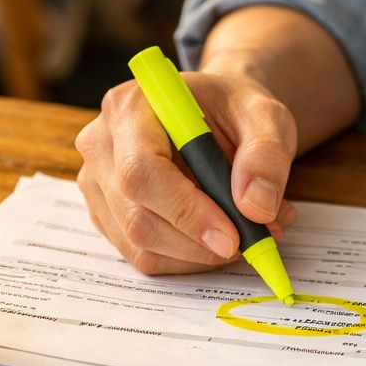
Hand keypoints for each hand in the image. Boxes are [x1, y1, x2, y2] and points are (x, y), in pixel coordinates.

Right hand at [75, 71, 298, 274]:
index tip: (233, 237)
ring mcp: (98, 184)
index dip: (186, 211)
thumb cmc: (234, 111)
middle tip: (259, 238)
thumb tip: (256, 207)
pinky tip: (223, 235)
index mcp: (129, 107)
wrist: (217, 115)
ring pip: (142, 245)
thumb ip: (267, 154)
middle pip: (137, 217)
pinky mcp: (108, 215)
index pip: (142, 171)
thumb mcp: (266, 116)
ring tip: (251, 230)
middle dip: (201, 242)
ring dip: (202, 253)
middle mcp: (102, 145)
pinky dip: (191, 258)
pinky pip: (146, 256)